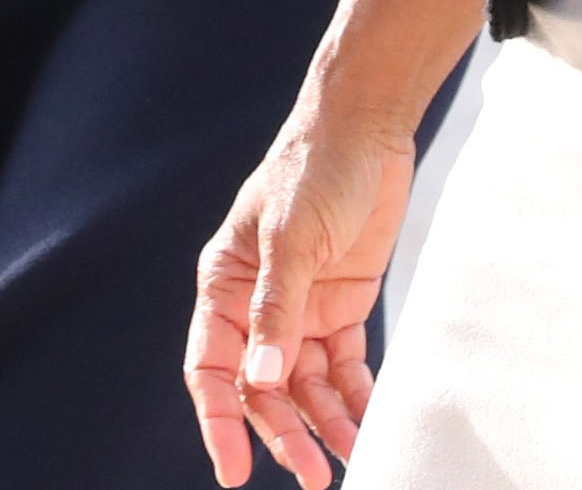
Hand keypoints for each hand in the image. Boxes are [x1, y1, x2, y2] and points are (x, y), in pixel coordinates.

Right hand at [188, 104, 417, 487]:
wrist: (369, 127)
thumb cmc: (314, 168)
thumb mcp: (292, 235)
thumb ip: (279, 308)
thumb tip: (264, 380)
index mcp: (224, 285)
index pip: (212, 368)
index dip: (219, 421)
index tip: (232, 471)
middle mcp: (257, 305)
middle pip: (263, 388)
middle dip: (284, 433)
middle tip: (312, 476)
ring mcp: (300, 308)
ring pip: (304, 385)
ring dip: (324, 423)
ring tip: (349, 459)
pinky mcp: (341, 306)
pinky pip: (342, 366)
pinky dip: (354, 396)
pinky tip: (369, 422)